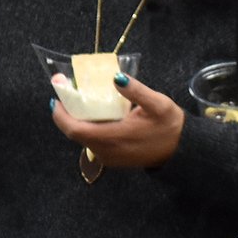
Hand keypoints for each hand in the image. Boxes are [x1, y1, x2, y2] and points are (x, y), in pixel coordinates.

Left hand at [52, 72, 184, 169]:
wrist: (181, 150)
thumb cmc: (169, 125)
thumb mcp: (157, 104)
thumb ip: (136, 91)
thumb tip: (116, 78)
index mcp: (113, 137)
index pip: (74, 129)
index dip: (61, 115)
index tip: (56, 97)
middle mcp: (106, 151)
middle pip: (75, 133)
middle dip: (67, 113)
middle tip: (66, 93)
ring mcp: (108, 157)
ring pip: (83, 138)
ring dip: (77, 120)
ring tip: (78, 100)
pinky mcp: (112, 159)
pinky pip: (92, 142)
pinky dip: (88, 127)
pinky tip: (94, 114)